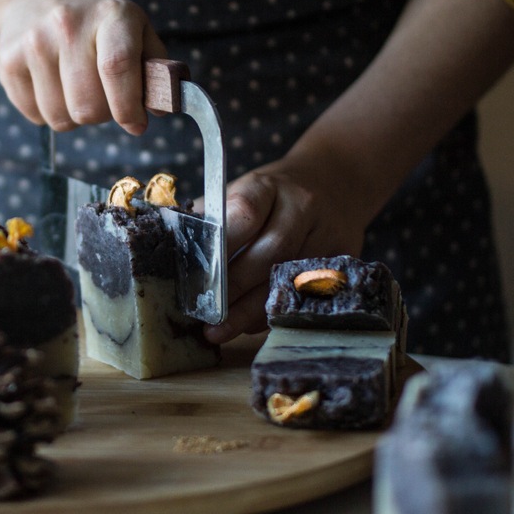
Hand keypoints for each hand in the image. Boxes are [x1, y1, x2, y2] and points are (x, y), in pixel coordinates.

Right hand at [0, 0, 167, 134]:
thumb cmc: (98, 21)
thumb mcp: (136, 29)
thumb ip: (154, 68)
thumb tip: (161, 108)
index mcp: (110, 15)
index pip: (118, 68)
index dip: (128, 107)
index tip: (135, 124)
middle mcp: (67, 25)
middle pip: (88, 105)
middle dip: (101, 115)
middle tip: (103, 99)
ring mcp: (33, 43)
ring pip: (60, 117)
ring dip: (73, 116)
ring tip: (76, 89)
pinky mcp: (7, 62)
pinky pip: (34, 116)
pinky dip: (48, 113)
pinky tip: (52, 86)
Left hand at [200, 153, 369, 344]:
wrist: (335, 182)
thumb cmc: (271, 195)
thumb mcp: (241, 192)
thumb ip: (209, 218)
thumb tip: (168, 248)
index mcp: (266, 186)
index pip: (243, 214)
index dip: (221, 246)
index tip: (197, 274)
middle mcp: (301, 207)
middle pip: (269, 253)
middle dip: (234, 288)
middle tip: (205, 314)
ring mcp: (328, 233)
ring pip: (288, 279)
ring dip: (251, 310)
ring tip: (220, 330)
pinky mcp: (345, 258)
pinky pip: (306, 292)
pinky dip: (273, 312)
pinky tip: (249, 325)